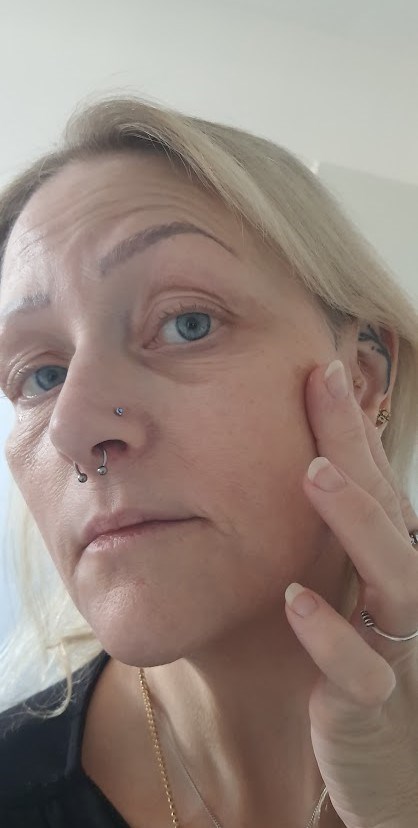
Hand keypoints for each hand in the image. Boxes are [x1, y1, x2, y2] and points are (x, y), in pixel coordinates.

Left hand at [284, 359, 417, 827]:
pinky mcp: (374, 704)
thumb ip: (340, 539)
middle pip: (385, 509)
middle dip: (355, 446)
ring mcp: (398, 646)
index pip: (374, 482)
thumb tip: (314, 465)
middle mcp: (405, 592)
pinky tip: (296, 600)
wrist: (392, 768)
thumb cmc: (369, 668)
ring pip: (390, 578)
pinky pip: (359, 670)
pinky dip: (331, 635)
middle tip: (322, 384)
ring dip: (355, 523)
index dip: (352, 428)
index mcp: (391, 562)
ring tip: (313, 474)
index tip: (322, 369)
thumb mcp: (353, 596)